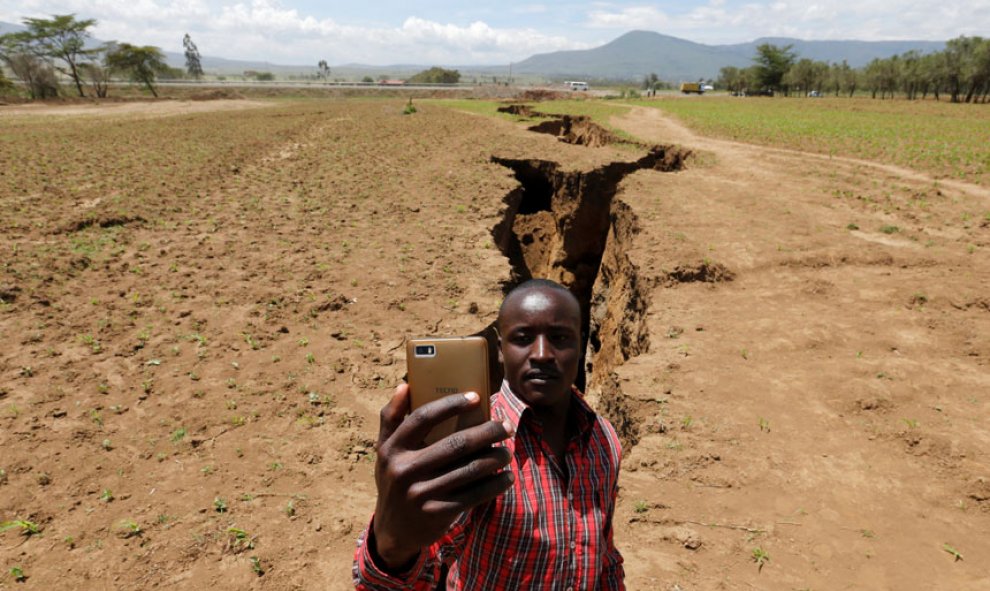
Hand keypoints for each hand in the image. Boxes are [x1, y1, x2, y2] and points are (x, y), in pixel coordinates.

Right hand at [371, 384, 514, 569]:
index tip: (477, 397)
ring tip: (507, 452)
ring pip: (469, 470)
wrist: (392, 531)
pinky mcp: (437, 513)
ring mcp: (421, 493)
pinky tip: (506, 477)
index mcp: (392, 448)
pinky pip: (473, 495)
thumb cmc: (394, 479)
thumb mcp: (385, 451)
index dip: (450, 404)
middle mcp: (404, 470)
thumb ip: (392, 418)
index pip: (423, 417)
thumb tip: (405, 385)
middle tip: (505, 426)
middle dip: (487, 432)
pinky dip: (494, 485)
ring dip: (495, 458)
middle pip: (455, 444)